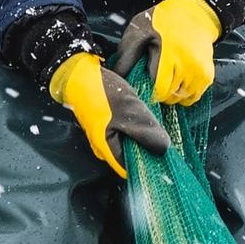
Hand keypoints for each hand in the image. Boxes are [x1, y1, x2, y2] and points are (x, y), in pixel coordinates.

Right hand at [48, 51, 170, 177]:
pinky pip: (124, 131)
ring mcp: (104, 135)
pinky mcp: (105, 124)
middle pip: (131, 156)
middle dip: (146, 147)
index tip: (164, 155)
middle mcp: (104, 147)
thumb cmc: (102, 94)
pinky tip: (140, 113)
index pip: (132, 170)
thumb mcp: (130, 113)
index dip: (148, 164)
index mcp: (107, 150)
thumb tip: (164, 150)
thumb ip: (147, 134)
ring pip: (129, 142)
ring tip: (149, 120)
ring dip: (141, 134)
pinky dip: (134, 125)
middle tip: (160, 133)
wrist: (79, 73)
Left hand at [113, 0, 221, 105]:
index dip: (149, 91)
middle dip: (159, 93)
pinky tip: (177, 82)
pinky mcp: (207, 76)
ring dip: (172, 95)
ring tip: (166, 80)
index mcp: (170, 54)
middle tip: (153, 81)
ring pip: (182, 99)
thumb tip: (117, 76)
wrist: (196, 13)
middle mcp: (188, 65)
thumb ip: (127, 54)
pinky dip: (184, 94)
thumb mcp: (140, 30)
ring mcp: (200, 72)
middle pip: (170, 96)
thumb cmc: (164, 21)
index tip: (143, 86)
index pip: (159, 88)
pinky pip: (194, 97)